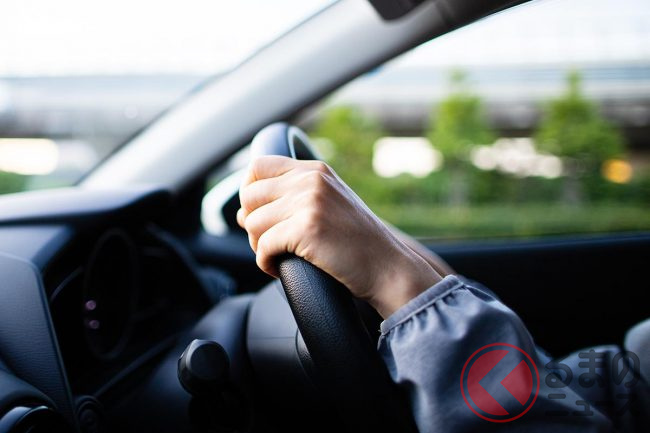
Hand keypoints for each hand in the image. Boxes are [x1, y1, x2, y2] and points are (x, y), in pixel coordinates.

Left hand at [237, 156, 441, 317]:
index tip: (257, 215)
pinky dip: (265, 262)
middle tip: (268, 242)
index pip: (258, 166)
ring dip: (258, 245)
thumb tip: (242, 212)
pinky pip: (263, 246)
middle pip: (250, 195)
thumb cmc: (358, 243)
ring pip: (253, 223)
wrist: (388, 267)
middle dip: (251, 222)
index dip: (249, 192)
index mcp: (315, 171)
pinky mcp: (307, 229)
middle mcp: (311, 180)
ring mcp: (310, 203)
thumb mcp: (330, 205)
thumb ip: (295, 197)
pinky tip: (278, 269)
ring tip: (276, 256)